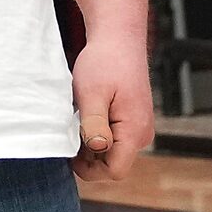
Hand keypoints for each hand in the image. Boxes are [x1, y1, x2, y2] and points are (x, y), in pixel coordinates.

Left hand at [70, 34, 152, 182]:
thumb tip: (98, 149)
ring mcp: (140, 128)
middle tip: (69, 132)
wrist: (119, 40)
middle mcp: (143, 134)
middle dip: (89, 158)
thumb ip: (95, 124)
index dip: (89, 169)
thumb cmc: (104, 63)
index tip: (68, 151)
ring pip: (113, 154)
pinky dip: (98, 135)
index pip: (114, 171)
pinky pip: (115, 141)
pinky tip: (86, 117)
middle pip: (113, 165)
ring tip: (78, 120)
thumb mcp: (91, 93)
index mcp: (135, 131)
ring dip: (92, 146)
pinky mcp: (134, 122)